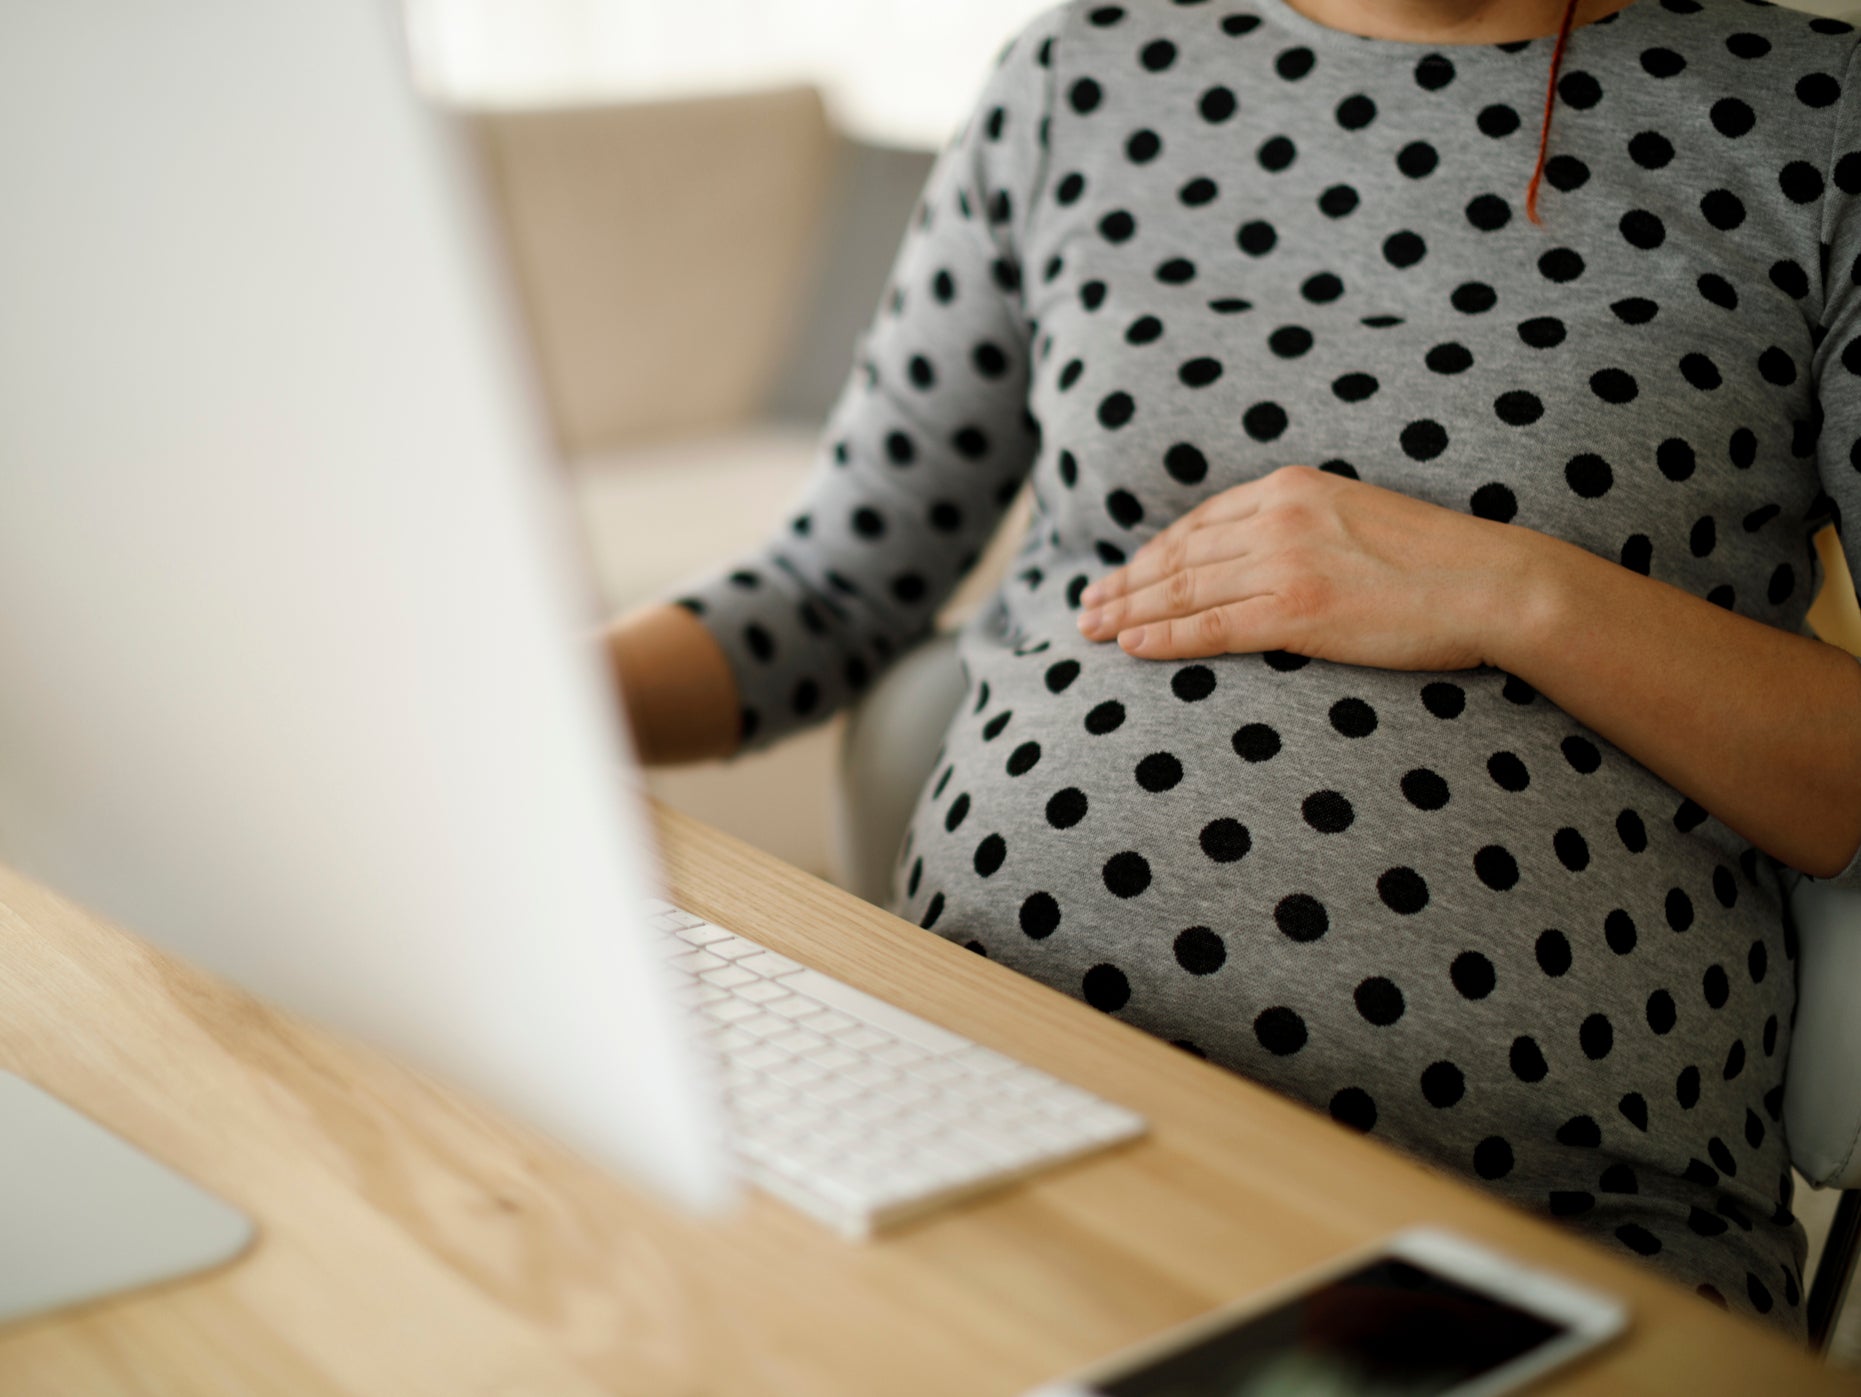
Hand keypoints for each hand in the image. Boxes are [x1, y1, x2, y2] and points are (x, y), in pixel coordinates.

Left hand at [1075, 464, 1552, 670]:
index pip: (1201, 522)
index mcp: (1292, 487)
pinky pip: (1211, 628)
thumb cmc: (1439, 560)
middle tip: (1085, 604)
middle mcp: (1279, 517)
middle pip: (1179, 555)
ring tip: (1090, 629)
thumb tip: (1266, 555)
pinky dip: (1164, 637)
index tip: (1124, 571)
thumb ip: (1306, 527)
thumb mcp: (1359, 517)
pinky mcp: (1297, 613)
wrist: (1493, 582)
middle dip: (1125, 581)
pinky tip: (1131, 647)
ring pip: (1183, 590)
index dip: (1153, 551)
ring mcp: (1285, 564)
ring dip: (1129, 610)